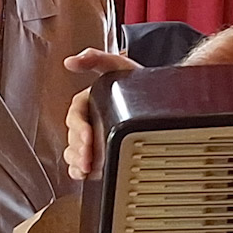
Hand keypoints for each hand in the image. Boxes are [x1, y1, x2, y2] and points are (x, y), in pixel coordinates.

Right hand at [62, 49, 139, 178]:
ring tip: (87, 167)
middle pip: (74, 137)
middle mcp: (89, 119)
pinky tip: (85, 173)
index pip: (75, 116)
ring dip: (77, 161)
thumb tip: (71, 61)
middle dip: (79, 149)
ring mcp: (93, 137)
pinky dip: (79, 170)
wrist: (162, 96)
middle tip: (88, 158)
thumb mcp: (118, 65)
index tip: (87, 138)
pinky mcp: (98, 152)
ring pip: (75, 152)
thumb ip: (96, 58)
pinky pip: (81, 164)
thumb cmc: (139, 80)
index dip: (78, 129)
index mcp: (88, 101)